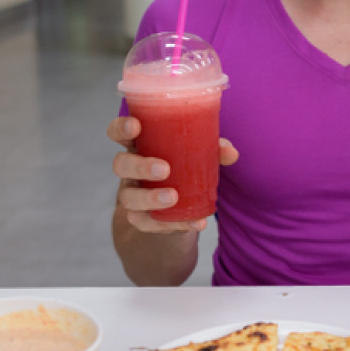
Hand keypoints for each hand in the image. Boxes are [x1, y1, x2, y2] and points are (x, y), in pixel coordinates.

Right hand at [108, 116, 238, 233]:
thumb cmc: (184, 167)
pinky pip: (149, 223)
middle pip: (120, 164)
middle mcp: (130, 169)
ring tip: (173, 197)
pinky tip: (195, 222)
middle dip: (139, 166)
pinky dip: (174, 224)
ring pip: (128, 197)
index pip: (118, 132)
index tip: (136, 126)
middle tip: (164, 169)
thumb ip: (214, 150)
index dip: (121, 127)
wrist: (176, 207)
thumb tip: (231, 152)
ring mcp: (132, 194)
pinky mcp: (142, 218)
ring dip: (150, 198)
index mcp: (139, 145)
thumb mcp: (198, 155)